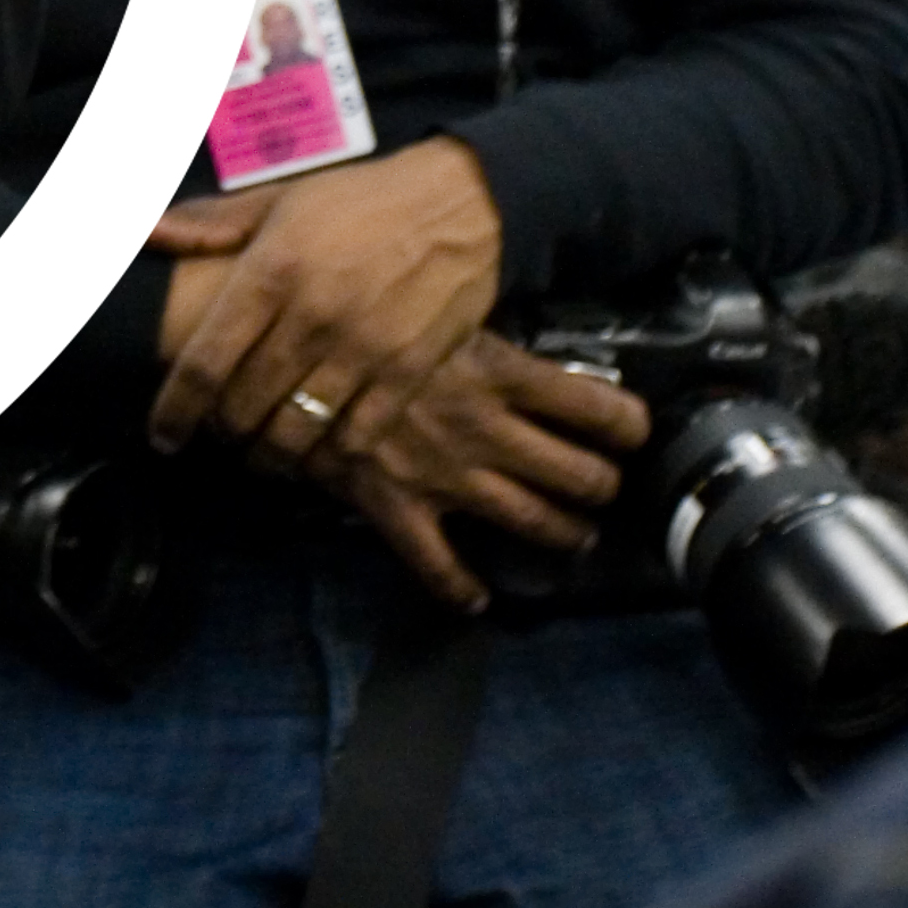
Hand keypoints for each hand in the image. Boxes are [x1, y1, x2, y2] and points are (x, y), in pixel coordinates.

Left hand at [146, 139, 503, 463]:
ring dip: (271, 454)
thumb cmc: (359, 199)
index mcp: (270, 271)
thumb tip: (148, 234)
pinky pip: (357, 435)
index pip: (205, 361)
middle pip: (245, 405)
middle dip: (222, 432)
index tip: (162, 436)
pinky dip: (330, 455)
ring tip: (262, 453)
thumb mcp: (279, 197)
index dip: (175, 409)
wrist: (462, 202)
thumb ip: (210, 223)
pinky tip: (318, 451)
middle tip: (218, 435)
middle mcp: (312, 316)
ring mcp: (364, 348)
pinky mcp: (409, 371)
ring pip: (299, 430)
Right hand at [309, 333, 651, 609]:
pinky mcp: (399, 507)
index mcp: (498, 372)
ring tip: (575, 535)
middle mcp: (485, 428)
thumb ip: (483, 333)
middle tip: (603, 485)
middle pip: (582, 476)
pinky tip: (478, 599)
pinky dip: (464, 590)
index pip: (599, 410)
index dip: (630, 426)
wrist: (274, 355)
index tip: (632, 431)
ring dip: (566, 535)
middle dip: (604, 486)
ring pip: (536, 522)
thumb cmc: (354, 316)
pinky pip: (441, 567)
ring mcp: (445, 474)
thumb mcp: (434, 308)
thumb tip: (521, 344)